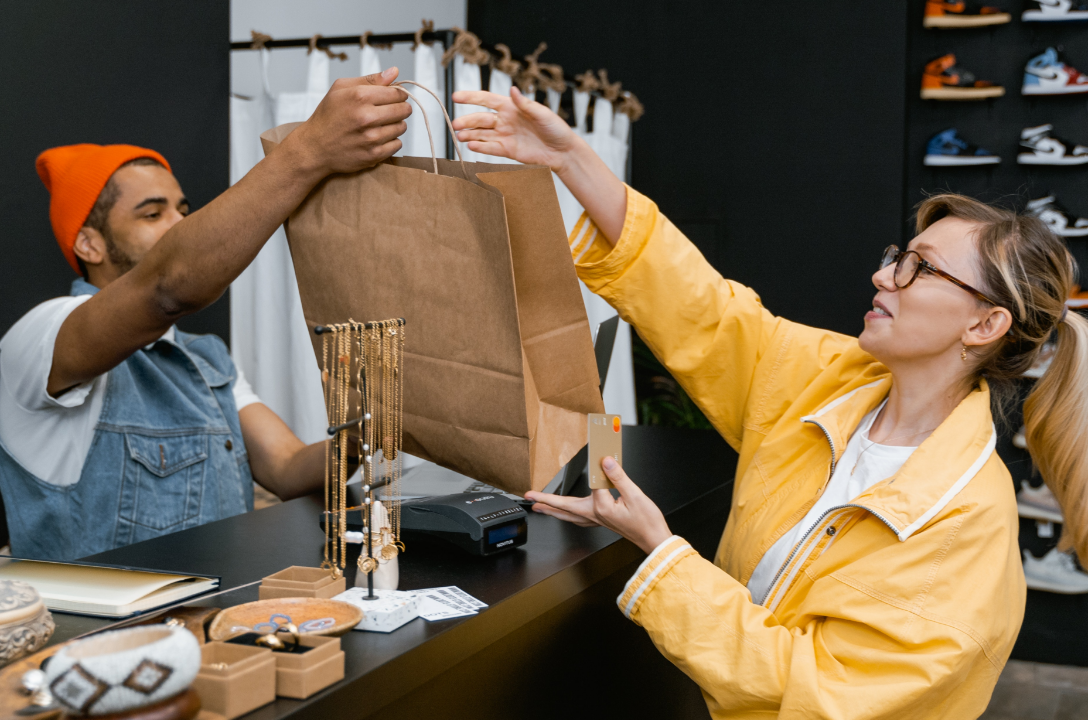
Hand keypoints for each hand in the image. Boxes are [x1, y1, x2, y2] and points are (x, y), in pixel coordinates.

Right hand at [288, 68, 411, 175]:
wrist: (315, 147)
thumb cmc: (328, 115)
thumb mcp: (341, 89)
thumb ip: (370, 79)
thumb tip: (394, 72)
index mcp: (360, 96)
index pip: (397, 93)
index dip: (398, 94)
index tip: (393, 97)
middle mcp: (367, 117)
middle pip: (404, 110)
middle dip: (400, 109)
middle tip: (389, 111)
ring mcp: (371, 138)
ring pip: (402, 127)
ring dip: (395, 125)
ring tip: (380, 125)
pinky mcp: (374, 155)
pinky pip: (397, 145)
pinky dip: (391, 141)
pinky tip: (378, 138)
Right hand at [451, 86, 579, 171]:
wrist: (562, 151)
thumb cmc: (555, 129)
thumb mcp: (542, 113)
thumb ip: (525, 104)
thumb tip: (513, 90)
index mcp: (511, 107)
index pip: (486, 99)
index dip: (471, 97)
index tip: (456, 97)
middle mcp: (505, 120)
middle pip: (481, 119)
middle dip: (467, 121)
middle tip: (455, 124)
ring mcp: (505, 136)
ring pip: (482, 134)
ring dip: (470, 135)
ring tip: (459, 136)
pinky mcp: (508, 150)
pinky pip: (490, 147)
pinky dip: (480, 147)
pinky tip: (471, 146)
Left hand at [524, 457, 672, 553]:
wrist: (654, 539)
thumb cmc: (647, 522)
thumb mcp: (635, 495)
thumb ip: (618, 477)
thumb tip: (606, 462)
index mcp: (602, 508)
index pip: (591, 483)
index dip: (596, 467)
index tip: (598, 453)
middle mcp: (596, 515)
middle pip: (564, 507)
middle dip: (545, 502)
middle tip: (529, 498)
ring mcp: (598, 520)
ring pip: (568, 516)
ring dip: (553, 511)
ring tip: (540, 507)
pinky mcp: (602, 522)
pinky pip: (578, 519)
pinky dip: (568, 515)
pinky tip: (567, 514)